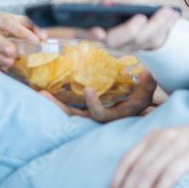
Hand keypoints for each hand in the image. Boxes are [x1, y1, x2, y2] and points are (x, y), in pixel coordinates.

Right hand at [0, 12, 47, 70]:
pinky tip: (6, 67)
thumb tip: (43, 36)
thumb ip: (36, 27)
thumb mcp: (28, 24)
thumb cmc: (22, 28)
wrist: (18, 36)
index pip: (6, 22)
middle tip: (12, 51)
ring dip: (0, 57)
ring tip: (10, 61)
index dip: (19, 30)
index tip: (34, 39)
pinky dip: (1, 64)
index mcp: (1, 18)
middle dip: (3, 44)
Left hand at [40, 70, 157, 121]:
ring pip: (67, 111)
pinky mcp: (81, 107)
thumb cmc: (139, 102)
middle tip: (43, 95)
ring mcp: (86, 112)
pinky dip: (57, 97)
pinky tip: (46, 88)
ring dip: (53, 103)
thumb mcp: (146, 95)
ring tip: (39, 92)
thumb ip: (148, 85)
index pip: (99, 114)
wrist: (132, 111)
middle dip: (58, 107)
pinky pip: (67, 104)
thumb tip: (149, 71)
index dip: (93, 104)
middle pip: (74, 116)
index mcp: (111, 116)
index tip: (88, 90)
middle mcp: (96, 116)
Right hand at [79, 0, 180, 51]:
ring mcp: (126, 46)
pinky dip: (165, 27)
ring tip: (166, 11)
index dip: (89, 33)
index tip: (99, 31)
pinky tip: (173, 15)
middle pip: (115, 42)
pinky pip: (154, 40)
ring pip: (139, 41)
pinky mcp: (143, 47)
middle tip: (141, 17)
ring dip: (155, 25)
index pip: (84, 32)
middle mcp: (107, 39)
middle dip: (129, 30)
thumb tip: (110, 2)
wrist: (141, 6)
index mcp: (93, 23)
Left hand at [109, 110, 188, 187]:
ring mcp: (177, 145)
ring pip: (149, 173)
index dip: (117, 179)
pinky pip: (170, 173)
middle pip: (137, 170)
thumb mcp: (172, 141)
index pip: (127, 159)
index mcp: (153, 135)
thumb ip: (155, 153)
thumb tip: (138, 179)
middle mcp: (162, 138)